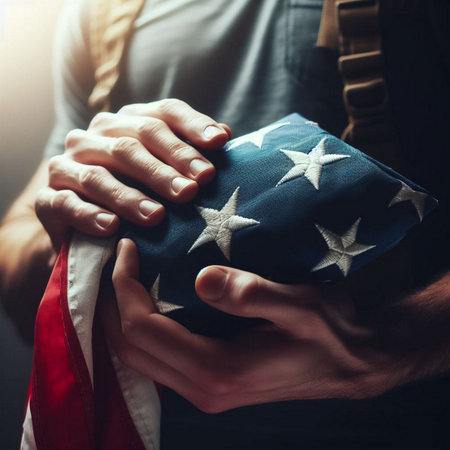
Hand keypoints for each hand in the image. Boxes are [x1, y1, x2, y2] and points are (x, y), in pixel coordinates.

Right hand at [35, 99, 230, 249]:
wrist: (86, 227)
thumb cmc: (135, 195)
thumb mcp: (163, 172)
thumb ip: (188, 153)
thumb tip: (224, 135)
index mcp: (126, 124)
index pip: (163, 113)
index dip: (192, 126)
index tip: (220, 144)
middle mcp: (94, 137)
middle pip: (132, 144)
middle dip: (166, 167)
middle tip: (192, 191)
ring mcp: (68, 166)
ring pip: (98, 176)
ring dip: (130, 197)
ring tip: (157, 217)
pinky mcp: (47, 197)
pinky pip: (65, 203)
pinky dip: (89, 215)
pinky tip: (112, 227)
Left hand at [101, 239, 409, 412]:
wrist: (351, 363)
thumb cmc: (330, 332)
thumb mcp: (300, 305)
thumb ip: (252, 294)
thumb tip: (201, 278)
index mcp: (217, 370)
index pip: (143, 328)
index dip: (125, 286)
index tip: (127, 248)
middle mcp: (202, 388)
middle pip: (128, 347)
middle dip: (110, 301)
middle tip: (114, 258)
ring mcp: (204, 389)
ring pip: (137, 356)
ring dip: (121, 315)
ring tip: (121, 275)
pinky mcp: (210, 381)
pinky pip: (157, 356)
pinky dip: (141, 326)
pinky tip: (148, 299)